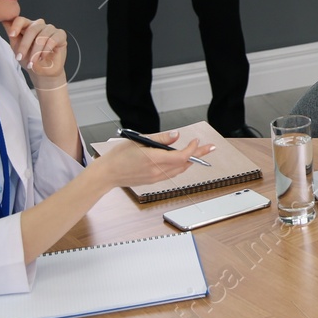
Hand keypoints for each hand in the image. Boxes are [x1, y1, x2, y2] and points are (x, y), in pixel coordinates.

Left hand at [6, 16, 68, 79]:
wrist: (42, 73)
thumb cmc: (29, 60)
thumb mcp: (16, 48)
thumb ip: (12, 35)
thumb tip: (3, 20)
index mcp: (28, 26)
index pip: (21, 20)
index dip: (16, 26)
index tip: (12, 35)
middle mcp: (40, 25)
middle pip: (32, 29)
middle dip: (25, 45)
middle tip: (20, 57)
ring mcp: (51, 29)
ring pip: (42, 35)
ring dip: (36, 51)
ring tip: (32, 61)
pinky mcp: (61, 35)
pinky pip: (53, 39)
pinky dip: (46, 50)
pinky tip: (43, 57)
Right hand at [93, 131, 212, 188]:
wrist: (106, 174)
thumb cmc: (118, 155)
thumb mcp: (139, 140)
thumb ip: (160, 138)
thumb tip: (177, 135)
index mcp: (153, 159)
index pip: (181, 157)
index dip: (192, 149)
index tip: (196, 140)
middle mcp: (156, 171)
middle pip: (185, 164)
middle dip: (199, 155)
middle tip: (211, 147)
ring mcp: (155, 178)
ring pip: (180, 170)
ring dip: (191, 161)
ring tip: (200, 152)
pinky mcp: (153, 181)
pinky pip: (172, 174)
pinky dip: (180, 166)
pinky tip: (184, 160)